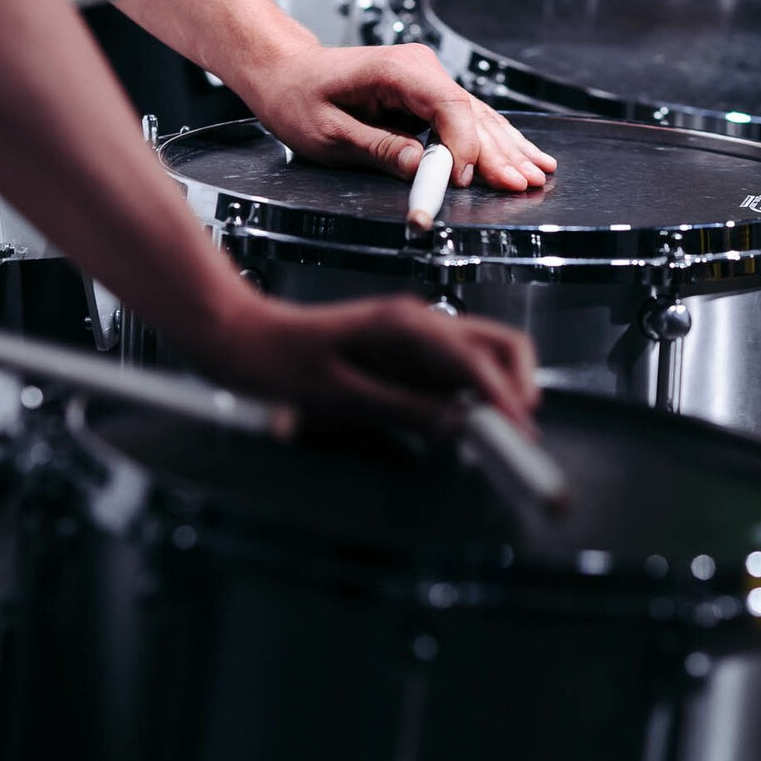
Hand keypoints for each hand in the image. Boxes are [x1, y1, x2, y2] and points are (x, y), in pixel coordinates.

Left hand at [179, 290, 540, 435]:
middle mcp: (419, 323)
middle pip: (498, 344)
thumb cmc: (277, 359)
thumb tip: (455, 426)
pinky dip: (475, 396)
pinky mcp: (406, 353)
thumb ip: (400, 408)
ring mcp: (415, 336)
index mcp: (404, 324)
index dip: (504, 401)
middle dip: (520, 385)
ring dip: (501, 391)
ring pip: (484, 356)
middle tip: (520, 436)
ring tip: (501, 438)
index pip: (476, 361)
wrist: (240, 336)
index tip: (520, 436)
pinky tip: (469, 425)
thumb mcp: (336, 394)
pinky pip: (456, 371)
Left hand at [232, 43, 555, 191]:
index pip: (447, 106)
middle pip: (471, 114)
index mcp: (396, 70)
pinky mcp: (427, 96)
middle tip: (523, 185)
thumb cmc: (299, 96)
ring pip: (477, 117)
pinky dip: (494, 141)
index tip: (463, 179)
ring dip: (505, 148)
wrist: (285, 73)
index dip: (462, 145)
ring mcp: (427, 80)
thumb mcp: (327, 132)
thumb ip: (376, 148)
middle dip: (498, 152)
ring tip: (537, 174)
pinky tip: (523, 154)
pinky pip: (467, 120)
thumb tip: (418, 164)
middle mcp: (420, 68)